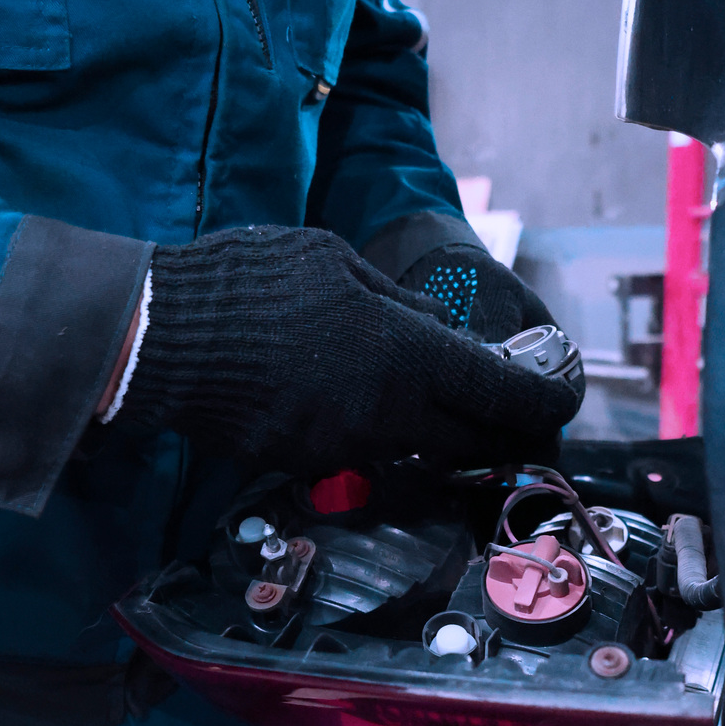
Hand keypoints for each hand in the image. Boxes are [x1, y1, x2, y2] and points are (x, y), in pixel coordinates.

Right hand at [115, 227, 579, 474]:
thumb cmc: (250, 281)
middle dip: (504, 434)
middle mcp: (387, 413)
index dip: (545, 403)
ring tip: (429, 403)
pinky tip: (348, 402)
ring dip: (435, 434)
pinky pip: (358, 453)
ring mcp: (345, 448)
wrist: (160, 338)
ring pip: (415, 452)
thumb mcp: (337, 261)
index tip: (564, 403)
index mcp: (406, 352)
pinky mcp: (304, 464)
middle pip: (474, 442)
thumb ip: (399, 303)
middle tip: (515, 420)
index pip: (502, 394)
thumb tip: (438, 329)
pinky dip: (371, 435)